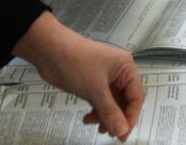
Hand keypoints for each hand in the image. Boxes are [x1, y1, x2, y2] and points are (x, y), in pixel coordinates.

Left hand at [12, 13, 143, 139]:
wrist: (49, 52)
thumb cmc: (75, 60)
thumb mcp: (95, 89)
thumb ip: (110, 111)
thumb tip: (122, 130)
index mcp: (126, 67)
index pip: (136, 96)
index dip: (131, 116)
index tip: (123, 133)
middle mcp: (118, 73)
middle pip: (125, 101)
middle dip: (118, 118)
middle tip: (111, 134)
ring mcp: (105, 79)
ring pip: (112, 104)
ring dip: (106, 117)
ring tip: (98, 127)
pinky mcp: (92, 84)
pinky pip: (101, 103)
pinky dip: (96, 112)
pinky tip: (88, 118)